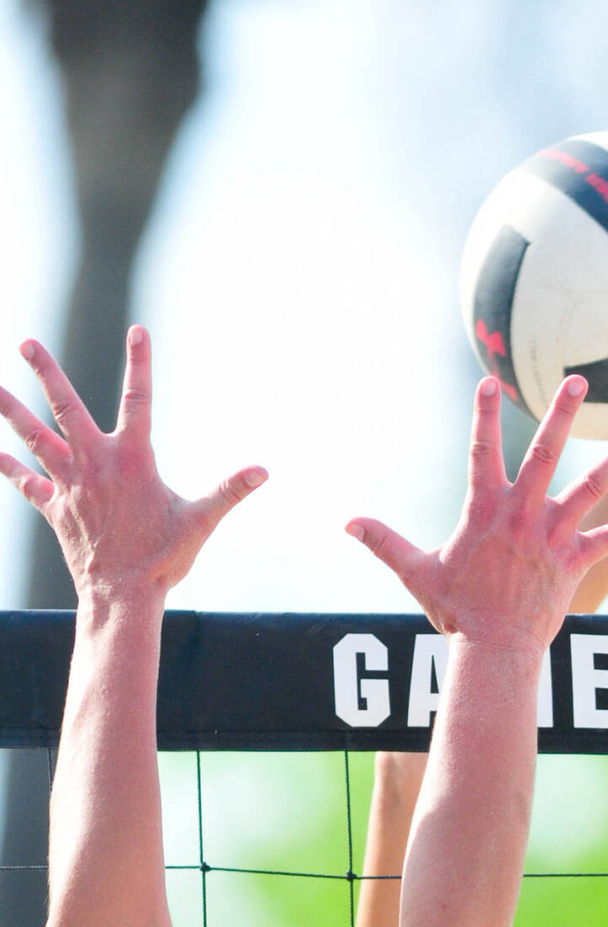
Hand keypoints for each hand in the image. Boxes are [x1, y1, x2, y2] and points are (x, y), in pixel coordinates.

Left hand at [0, 329, 266, 600]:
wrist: (123, 596)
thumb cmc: (164, 560)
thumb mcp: (201, 522)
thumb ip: (229, 491)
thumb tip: (263, 471)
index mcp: (132, 460)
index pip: (139, 400)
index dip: (140, 363)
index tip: (138, 330)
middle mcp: (94, 464)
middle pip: (64, 407)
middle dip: (47, 373)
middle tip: (27, 343)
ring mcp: (69, 485)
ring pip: (34, 437)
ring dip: (11, 409)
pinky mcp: (55, 508)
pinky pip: (26, 482)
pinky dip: (8, 466)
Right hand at [347, 375, 607, 649]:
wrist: (492, 650)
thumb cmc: (455, 611)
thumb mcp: (415, 572)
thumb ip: (384, 541)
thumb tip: (346, 522)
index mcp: (485, 509)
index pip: (482, 450)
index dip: (485, 414)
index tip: (490, 381)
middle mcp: (522, 514)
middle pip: (546, 453)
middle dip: (563, 414)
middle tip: (579, 381)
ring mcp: (552, 537)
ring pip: (591, 489)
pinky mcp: (574, 563)